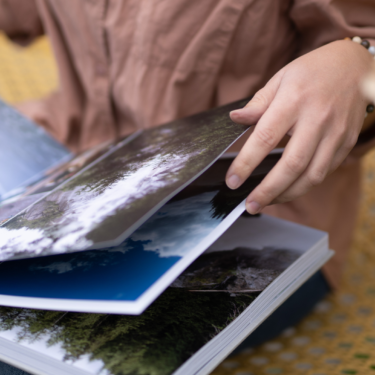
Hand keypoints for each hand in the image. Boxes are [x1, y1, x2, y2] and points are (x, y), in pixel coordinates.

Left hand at [226, 40, 372, 213]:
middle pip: (291, 165)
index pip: (265, 138)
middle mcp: (317, 119)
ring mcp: (335, 133)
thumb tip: (235, 119)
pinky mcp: (346, 143)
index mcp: (294, 100)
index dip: (246, 163)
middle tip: (249, 205)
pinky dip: (304, 186)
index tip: (233, 181)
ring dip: (287, 194)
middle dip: (268, 190)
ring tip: (266, 202)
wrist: (356, 66)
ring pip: (312, 175)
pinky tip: (287, 190)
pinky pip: (324, 172)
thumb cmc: (312, 71)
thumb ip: (258, 103)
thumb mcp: (281, 78)